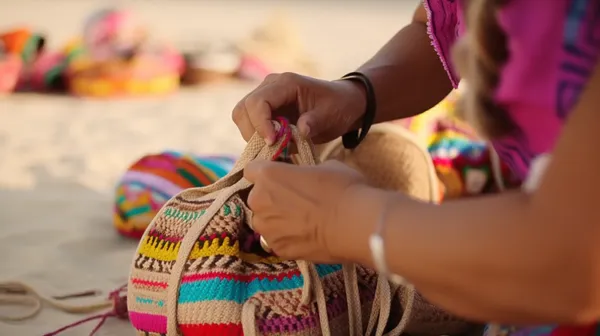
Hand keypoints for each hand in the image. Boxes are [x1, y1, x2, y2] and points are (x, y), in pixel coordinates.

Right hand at [232, 72, 365, 144]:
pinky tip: (276, 146)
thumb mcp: (331, 115)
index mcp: (286, 83)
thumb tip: (300, 131)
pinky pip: (250, 125)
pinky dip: (258, 139)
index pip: (258, 102)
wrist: (341, 103)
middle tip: (273, 148)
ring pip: (242, 118)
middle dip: (253, 132)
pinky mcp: (265, 111)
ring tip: (277, 147)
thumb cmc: (338, 106)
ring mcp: (265, 97)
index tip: (273, 142)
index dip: (261, 124)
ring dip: (254, 137)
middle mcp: (270, 86)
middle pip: (243, 109)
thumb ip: (315, 122)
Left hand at [244, 159, 367, 262]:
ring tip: (302, 223)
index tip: (280, 177)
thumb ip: (304, 172)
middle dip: (271, 198)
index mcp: (268, 175)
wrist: (355, 224)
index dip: (266, 173)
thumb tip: (305, 179)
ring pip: (264, 221)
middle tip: (296, 201)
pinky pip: (276, 240)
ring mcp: (266, 228)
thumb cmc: (343, 188)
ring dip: (277, 220)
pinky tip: (306, 237)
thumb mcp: (325, 167)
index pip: (252, 170)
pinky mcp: (278, 249)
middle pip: (256, 198)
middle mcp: (259, 201)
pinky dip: (287, 238)